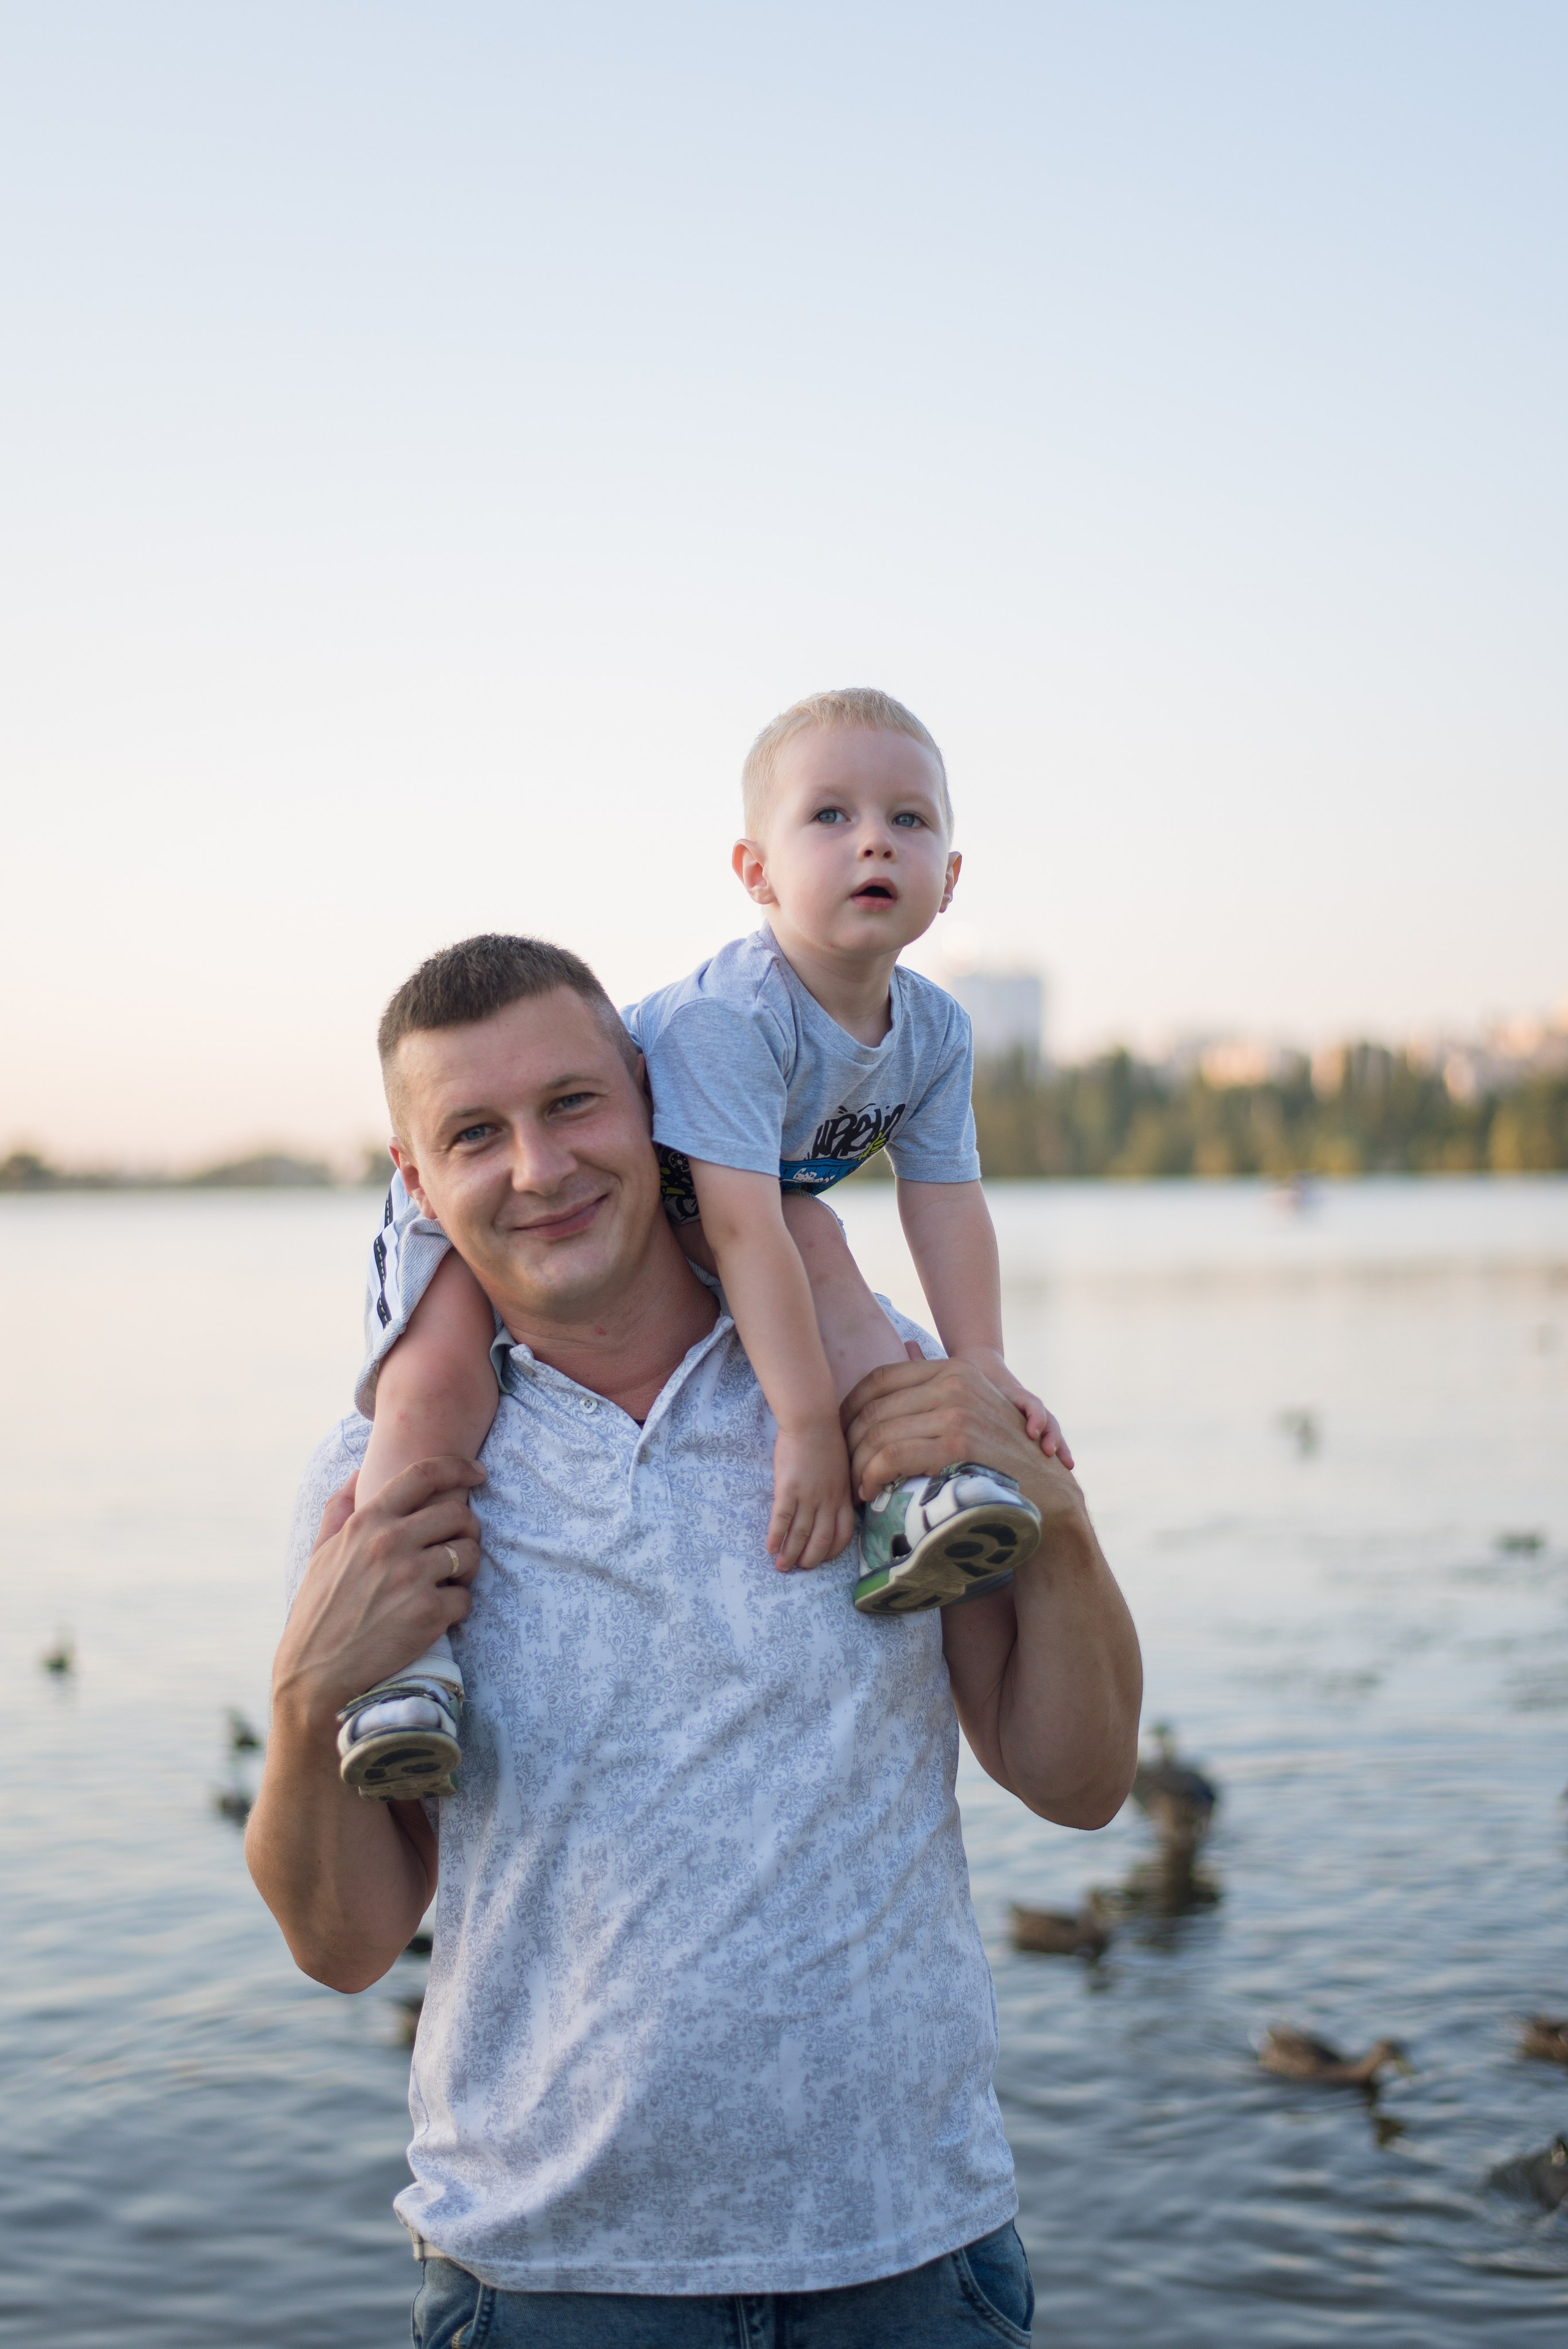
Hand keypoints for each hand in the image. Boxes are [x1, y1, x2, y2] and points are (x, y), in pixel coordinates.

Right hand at [273, 1457, 485, 1731]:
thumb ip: (339, 1509)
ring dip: (466, 1567)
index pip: (423, 1475)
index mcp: (366, 1523)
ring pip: (469, 1553)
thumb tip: (357, 1473)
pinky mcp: (428, 1614)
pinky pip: (466, 1597)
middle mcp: (390, 1543)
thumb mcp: (320, 1554)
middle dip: (466, 1528)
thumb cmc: (318, 1613)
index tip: (477, 1474)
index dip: (458, 1468)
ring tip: (448, 1582)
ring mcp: (411, 1577)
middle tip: (457, 1546)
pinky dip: (458, 1606)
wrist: (314, 1675)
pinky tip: (438, 1614)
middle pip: (458, 1513)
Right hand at [768, 1421, 856, 1571]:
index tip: (823, 1558)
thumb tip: (838, 1502)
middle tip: (800, 1568)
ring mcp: (808, 1496)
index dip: (833, 1551)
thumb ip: (840, 1488)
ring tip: (782, 1566)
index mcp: (843, 1496)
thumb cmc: (826, 1438)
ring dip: (791, 1554)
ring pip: (801, 1534)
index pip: (844, 1533)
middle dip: (811, 1559)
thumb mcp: (842, 1467)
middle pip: (822, 1540)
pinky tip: (769, 1547)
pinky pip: (782, 1519)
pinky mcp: (788, 1489)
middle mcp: (828, 1501)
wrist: (811, 1421)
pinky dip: (776, 1536)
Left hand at [844, 1350, 1084, 1523]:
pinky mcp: (958, 1445)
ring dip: (857, 1467)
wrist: (1048, 1494)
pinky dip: (871, 1476)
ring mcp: (957, 1412)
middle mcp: (955, 1383)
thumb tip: (908, 1345)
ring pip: (878, 1434)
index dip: (849, 1408)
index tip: (840, 1436)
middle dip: (849, 1443)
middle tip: (843, 1470)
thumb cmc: (1005, 1456)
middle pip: (874, 1408)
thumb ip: (939, 1377)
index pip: (881, 1378)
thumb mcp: (976, 1405)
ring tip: (855, 1488)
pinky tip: (869, 1492)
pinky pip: (891, 1456)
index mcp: (955, 1370)